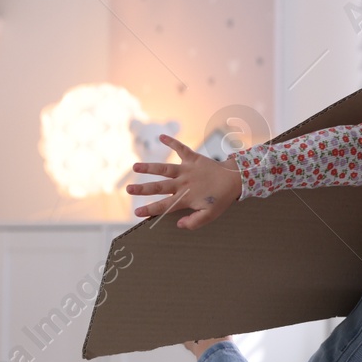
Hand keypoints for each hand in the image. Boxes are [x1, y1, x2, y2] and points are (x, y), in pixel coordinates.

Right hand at [125, 135, 242, 228]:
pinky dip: (172, 142)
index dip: (150, 209)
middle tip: (128, 189)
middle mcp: (183, 183)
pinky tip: (161, 136)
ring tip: (135, 166)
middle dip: (143, 189)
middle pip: (159, 187)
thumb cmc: (220, 199)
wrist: (234, 180)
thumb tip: (179, 224)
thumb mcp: (210, 216)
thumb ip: (194, 222)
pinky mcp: (193, 158)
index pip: (164, 206)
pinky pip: (181, 149)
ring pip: (165, 168)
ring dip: (149, 167)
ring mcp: (187, 170)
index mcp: (185, 198)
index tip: (137, 212)